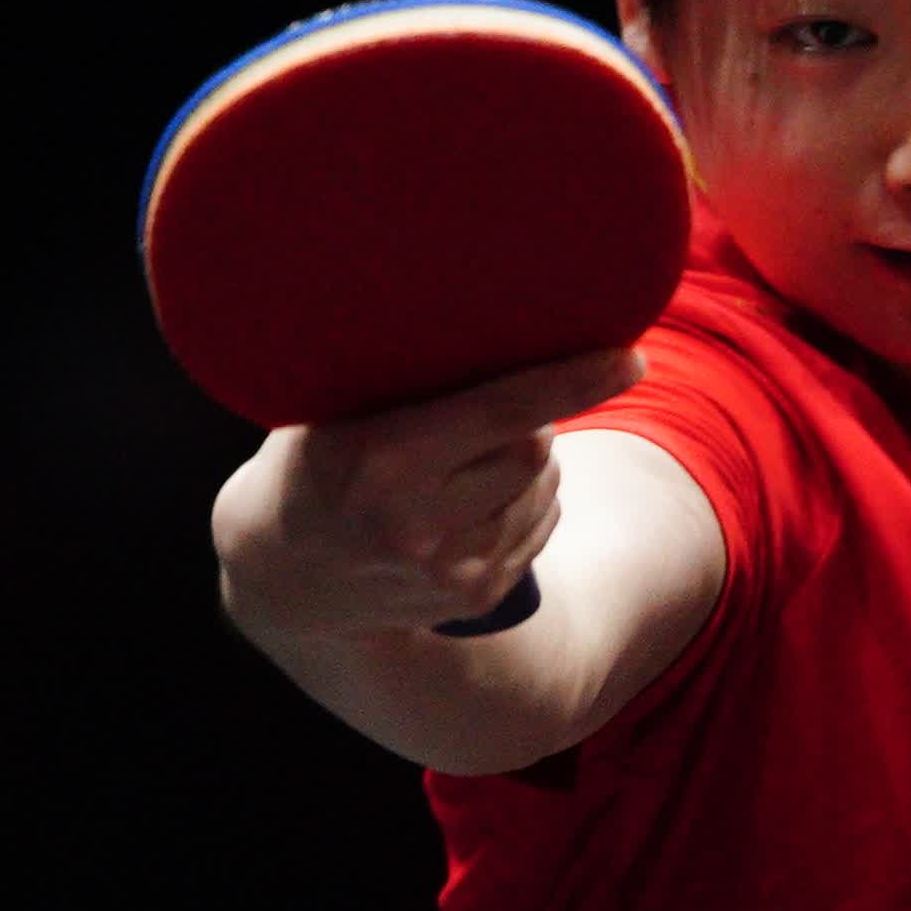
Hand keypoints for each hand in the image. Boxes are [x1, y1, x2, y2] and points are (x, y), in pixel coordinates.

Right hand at [212, 348, 643, 644]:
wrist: (281, 580)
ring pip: (545, 486)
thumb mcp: (334, 414)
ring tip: (465, 458)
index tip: (629, 357)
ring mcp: (452, 571)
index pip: (502, 411)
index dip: (573, 382)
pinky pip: (542, 523)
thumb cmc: (312, 465)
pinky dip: (526, 498)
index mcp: (381, 461)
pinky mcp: (477, 597)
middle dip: (530, 416)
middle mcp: (420, 524)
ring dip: (528, 460)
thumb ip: (407, 379)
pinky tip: (474, 496)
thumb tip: (498, 313)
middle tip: (486, 407)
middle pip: (535, 446)